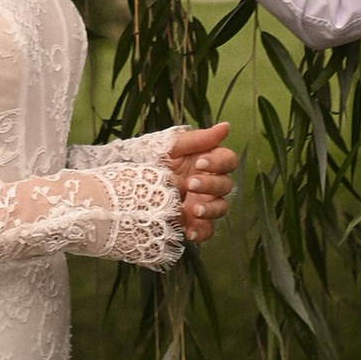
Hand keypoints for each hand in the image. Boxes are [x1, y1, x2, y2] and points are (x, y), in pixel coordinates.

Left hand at [165, 121, 235, 243]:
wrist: (132, 185)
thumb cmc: (155, 159)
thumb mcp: (172, 146)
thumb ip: (198, 139)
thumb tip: (225, 127)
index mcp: (208, 161)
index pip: (228, 161)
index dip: (219, 162)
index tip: (200, 162)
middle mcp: (210, 183)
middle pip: (226, 185)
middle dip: (210, 185)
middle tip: (191, 183)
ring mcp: (204, 204)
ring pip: (221, 208)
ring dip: (211, 209)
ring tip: (195, 209)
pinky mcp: (195, 223)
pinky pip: (207, 231)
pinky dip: (202, 232)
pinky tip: (190, 231)